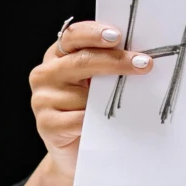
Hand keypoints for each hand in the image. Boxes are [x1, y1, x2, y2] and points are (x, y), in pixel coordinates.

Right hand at [30, 21, 153, 184]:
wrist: (76, 152)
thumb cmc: (92, 110)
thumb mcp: (98, 82)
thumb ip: (107, 66)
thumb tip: (140, 54)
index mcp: (58, 55)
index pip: (73, 36)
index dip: (94, 33)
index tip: (118, 36)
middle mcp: (45, 74)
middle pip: (81, 61)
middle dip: (116, 61)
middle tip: (143, 63)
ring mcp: (42, 100)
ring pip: (82, 94)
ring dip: (109, 97)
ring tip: (132, 100)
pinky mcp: (46, 125)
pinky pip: (79, 119)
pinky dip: (98, 120)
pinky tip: (111, 123)